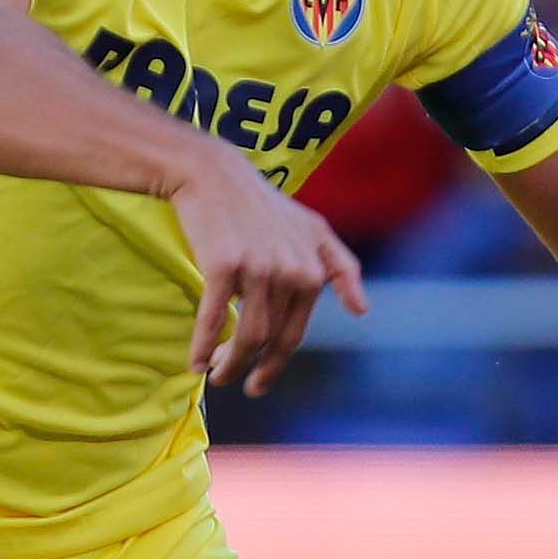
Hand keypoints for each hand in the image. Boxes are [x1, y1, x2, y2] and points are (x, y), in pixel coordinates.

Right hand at [168, 142, 367, 395]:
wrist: (213, 175)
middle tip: (234, 383)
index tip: (259, 383)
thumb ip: (340, 267)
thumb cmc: (261, 206)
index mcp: (313, 271)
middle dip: (252, 369)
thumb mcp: (313, 229)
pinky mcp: (224, 265)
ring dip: (229, 364)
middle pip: (270, 340)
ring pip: (247, 335)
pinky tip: (195, 363)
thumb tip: (363, 311)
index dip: (275, 364)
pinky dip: (203, 345)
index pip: (295, 334)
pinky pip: (214, 318)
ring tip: (214, 374)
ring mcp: (258, 269)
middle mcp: (291, 272)